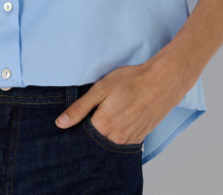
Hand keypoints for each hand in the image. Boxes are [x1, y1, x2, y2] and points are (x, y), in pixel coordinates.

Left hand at [54, 60, 185, 144]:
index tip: (79, 115)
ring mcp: (129, 140)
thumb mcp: (101, 88)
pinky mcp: (139, 138)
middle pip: (95, 139)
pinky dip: (117, 133)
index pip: (81, 133)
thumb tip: (60, 124)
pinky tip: (120, 118)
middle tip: (96, 110)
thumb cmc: (131, 81)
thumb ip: (80, 108)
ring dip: (105, 131)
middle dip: (91, 129)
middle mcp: (116, 138)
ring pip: (109, 141)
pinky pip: (122, 141)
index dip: (78, 124)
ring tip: (110, 112)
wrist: (162, 82)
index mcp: (103, 125)